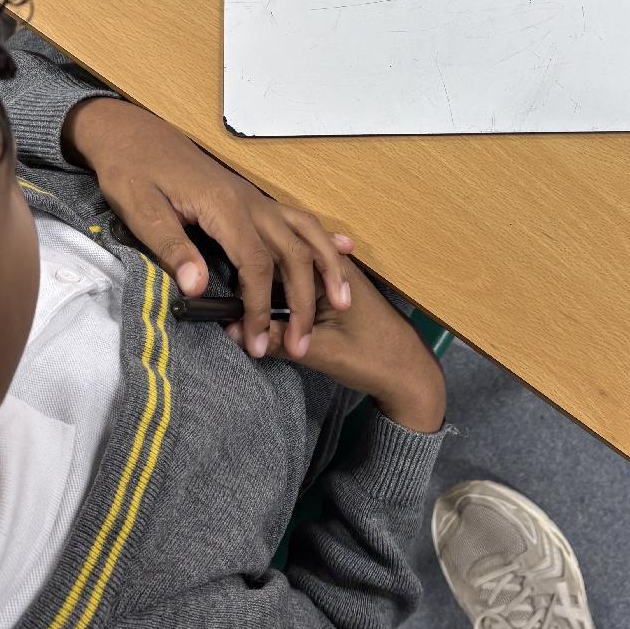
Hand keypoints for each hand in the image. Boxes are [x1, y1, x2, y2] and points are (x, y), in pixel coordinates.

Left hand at [62, 97, 352, 358]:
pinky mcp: (251, 198)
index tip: (257, 342)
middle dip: (302, 302)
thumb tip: (197, 287)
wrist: (132, 133)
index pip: (256, 265)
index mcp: (223, 207)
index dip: (260, 308)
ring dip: (328, 268)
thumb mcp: (139, 210)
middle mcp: (249, 202)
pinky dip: (323, 237)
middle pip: (293, 254)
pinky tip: (343, 248)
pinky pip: (297, 218)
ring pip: (306, 232)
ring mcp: (254, 199)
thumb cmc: (132, 169)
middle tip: (301, 342)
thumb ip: (171, 248)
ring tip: (343, 301)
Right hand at [228, 264, 445, 433]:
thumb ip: (277, 340)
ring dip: (262, 285)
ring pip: (285, 272)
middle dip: (250, 276)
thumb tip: (232, 332)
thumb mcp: (322, 352)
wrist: (409, 374)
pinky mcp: (329, 293)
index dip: (247, 271)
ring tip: (230, 300)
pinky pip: (294, 283)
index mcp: (332, 268)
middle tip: (219, 297)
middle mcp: (330, 263)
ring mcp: (329, 277)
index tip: (220, 292)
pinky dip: (275, 293)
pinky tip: (255, 305)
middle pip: (279, 260)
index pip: (279, 254)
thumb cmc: (375, 358)